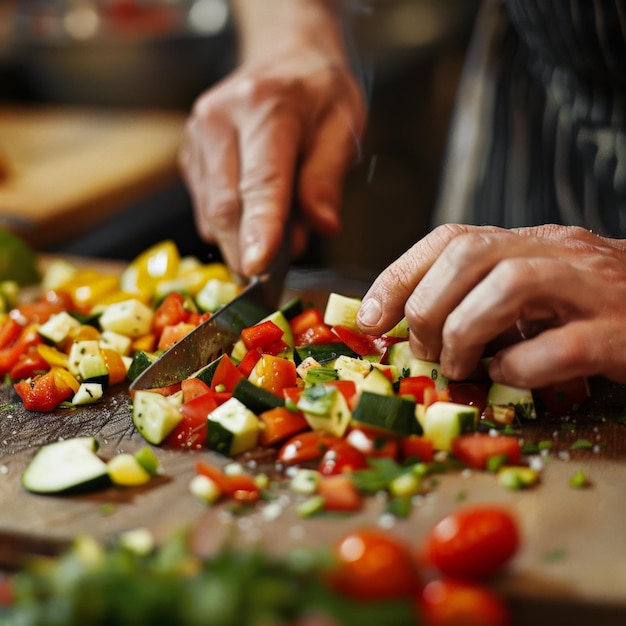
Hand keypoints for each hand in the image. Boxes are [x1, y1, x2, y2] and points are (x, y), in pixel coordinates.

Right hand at [180, 44, 365, 276]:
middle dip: (245, 251)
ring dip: (240, 242)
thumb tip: (321, 226)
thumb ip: (328, 177)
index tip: (257, 269)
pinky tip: (254, 219)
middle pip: (226, 204)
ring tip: (273, 241)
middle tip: (269, 282)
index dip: (260, 228)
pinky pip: (205, 206)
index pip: (261, 180)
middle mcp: (220, 119)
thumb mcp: (343, 125)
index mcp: (265, 106)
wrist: (283, 54)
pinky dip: (230, 226)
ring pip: (211, 212)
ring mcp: (198, 136)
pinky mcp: (190, 154)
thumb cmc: (318, 92)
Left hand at [357, 224, 625, 387]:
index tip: (369, 318)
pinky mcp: (621, 332)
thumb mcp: (528, 293)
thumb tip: (410, 329)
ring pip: (511, 286)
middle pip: (469, 255)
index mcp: (528, 242)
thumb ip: (478, 300)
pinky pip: (563, 345)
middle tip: (425, 351)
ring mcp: (592, 289)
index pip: (449, 239)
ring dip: (465, 333)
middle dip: (427, 308)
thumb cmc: (591, 309)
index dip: (397, 277)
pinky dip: (521, 367)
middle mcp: (557, 253)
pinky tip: (508, 376)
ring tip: (460, 367)